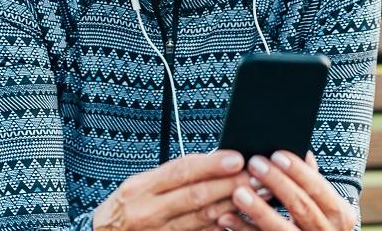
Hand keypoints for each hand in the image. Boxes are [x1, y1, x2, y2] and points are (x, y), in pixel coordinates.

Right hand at [92, 150, 266, 230]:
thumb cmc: (125, 208)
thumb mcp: (138, 185)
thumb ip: (170, 176)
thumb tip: (211, 161)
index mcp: (141, 188)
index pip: (181, 171)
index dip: (211, 164)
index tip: (236, 158)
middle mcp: (149, 211)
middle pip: (196, 195)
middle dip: (230, 185)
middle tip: (256, 177)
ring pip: (203, 219)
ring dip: (233, 206)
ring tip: (256, 196)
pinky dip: (221, 227)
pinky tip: (239, 219)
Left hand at [229, 151, 357, 230]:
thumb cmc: (312, 218)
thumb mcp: (321, 201)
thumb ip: (311, 180)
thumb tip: (303, 152)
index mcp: (339, 214)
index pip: (319, 189)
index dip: (298, 171)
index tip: (276, 154)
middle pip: (301, 207)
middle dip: (277, 183)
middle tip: (254, 164)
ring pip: (281, 229)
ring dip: (259, 211)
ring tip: (238, 192)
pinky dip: (243, 229)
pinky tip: (227, 218)